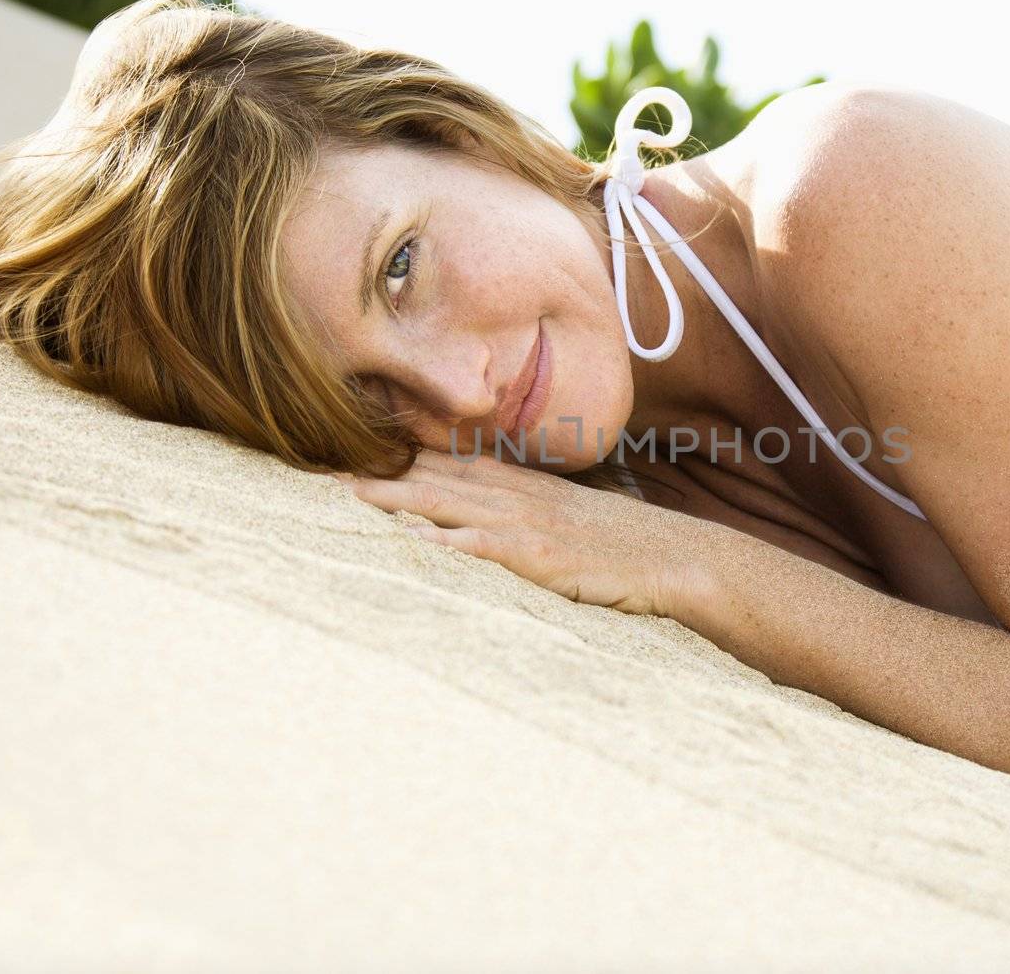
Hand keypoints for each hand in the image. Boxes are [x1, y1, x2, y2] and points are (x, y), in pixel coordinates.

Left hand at [332, 449, 716, 618]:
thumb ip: (535, 516)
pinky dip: (446, 542)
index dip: (405, 453)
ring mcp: (530, 524)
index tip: (357, 449)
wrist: (682, 559)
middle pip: (440, 475)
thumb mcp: (576, 521)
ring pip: (451, 504)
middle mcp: (522, 497)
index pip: (455, 460)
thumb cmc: (630, 547)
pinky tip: (412, 540)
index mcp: (527, 486)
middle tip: (328, 465)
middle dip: (384, 470)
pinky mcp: (542, 558)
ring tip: (349, 494)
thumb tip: (496, 526)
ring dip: (399, 498)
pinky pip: (485, 548)